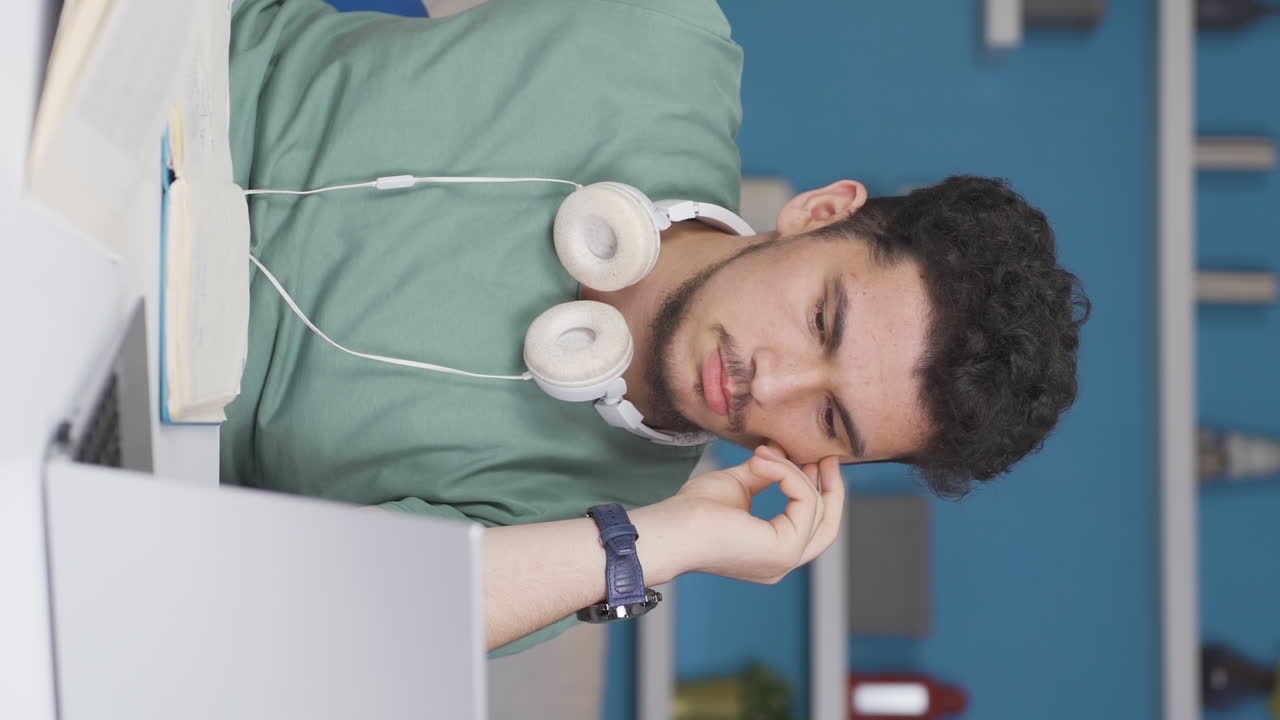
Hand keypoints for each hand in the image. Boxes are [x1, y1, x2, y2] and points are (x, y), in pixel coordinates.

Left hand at [663, 444, 844, 583]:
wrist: (670, 528)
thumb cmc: (692, 512)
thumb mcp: (738, 485)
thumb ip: (766, 473)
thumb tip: (785, 449)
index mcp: (772, 552)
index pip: (813, 525)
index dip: (819, 492)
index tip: (814, 460)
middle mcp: (783, 562)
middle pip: (829, 526)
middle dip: (833, 489)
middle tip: (827, 457)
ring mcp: (786, 560)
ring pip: (818, 509)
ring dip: (794, 472)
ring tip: (765, 455)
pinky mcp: (783, 550)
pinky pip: (806, 503)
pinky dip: (788, 475)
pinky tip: (762, 463)